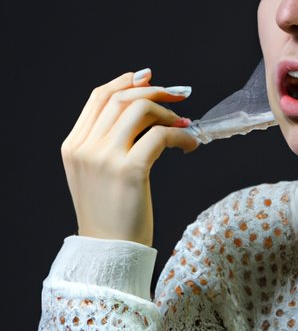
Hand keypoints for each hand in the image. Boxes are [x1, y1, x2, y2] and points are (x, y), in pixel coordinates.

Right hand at [60, 68, 198, 245]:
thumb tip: (142, 102)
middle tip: (180, 96)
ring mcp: (104, 158)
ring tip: (183, 125)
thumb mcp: (96, 171)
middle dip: (155, 90)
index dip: (126, 81)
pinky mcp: (129, 170)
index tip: (151, 77)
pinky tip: (190, 144)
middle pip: (122, 98)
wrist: (109, 253)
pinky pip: (161, 135)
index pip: (99, 97)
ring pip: (140, 109)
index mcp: (74, 145)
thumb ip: (108, 139)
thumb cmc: (111, 211)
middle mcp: (85, 147)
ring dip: (169, 112)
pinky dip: (181, 134)